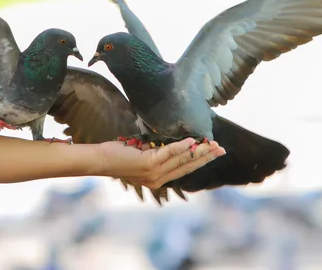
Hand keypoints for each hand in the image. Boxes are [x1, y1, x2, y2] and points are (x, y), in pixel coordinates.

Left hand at [96, 137, 225, 189]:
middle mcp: (158, 180)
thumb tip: (169, 142)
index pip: (183, 169)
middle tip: (221, 149)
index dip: (200, 161)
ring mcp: (153, 174)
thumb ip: (156, 152)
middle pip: (187, 166)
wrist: (100, 161)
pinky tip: (192, 141)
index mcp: (158, 180)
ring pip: (181, 160)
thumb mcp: (141, 155)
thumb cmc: (118, 155)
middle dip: (206, 157)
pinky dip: (182, 146)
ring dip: (198, 151)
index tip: (214, 153)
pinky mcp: (148, 164)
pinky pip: (169, 153)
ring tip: (211, 144)